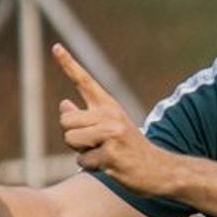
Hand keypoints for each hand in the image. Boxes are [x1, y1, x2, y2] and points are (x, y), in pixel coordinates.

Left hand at [53, 43, 166, 195]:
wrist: (160, 170)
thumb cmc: (131, 150)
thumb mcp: (111, 127)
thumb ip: (85, 117)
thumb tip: (63, 105)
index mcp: (110, 106)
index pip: (85, 81)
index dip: (68, 64)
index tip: (55, 47)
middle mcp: (111, 115)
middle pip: (66, 121)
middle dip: (73, 137)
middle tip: (97, 145)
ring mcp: (112, 134)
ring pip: (71, 140)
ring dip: (82, 152)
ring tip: (104, 154)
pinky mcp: (111, 154)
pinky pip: (82, 161)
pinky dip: (92, 167)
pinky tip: (110, 166)